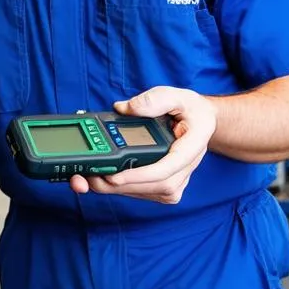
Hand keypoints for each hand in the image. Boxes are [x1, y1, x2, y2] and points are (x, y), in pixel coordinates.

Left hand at [70, 86, 217, 203]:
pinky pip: (141, 191)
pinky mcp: (164, 185)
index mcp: (191, 148)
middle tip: (88, 178)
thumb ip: (153, 100)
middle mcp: (185, 169)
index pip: (165, 170)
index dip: (138, 176)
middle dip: (117, 185)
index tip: (114, 177)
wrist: (200, 121)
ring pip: (143, 192)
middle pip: (150, 186)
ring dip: (114, 189)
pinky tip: (100, 179)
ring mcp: (175, 181)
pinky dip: (120, 187)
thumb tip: (124, 108)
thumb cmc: (189, 109)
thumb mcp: (175, 95)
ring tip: (87, 179)